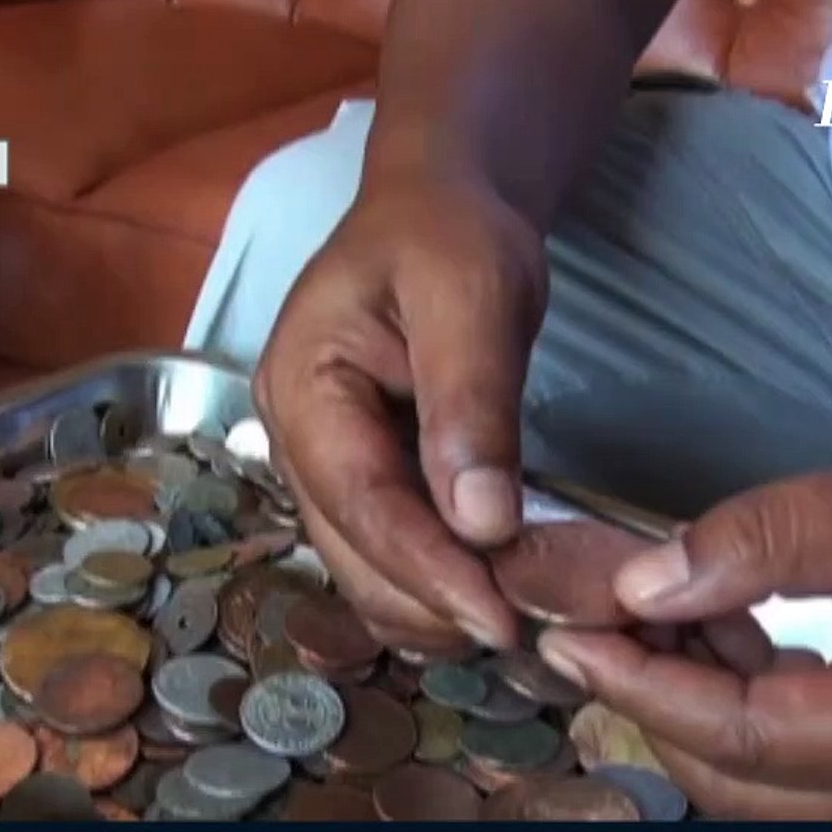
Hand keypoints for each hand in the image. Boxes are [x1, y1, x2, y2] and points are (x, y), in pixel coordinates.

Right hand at [254, 177, 543, 651]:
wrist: (440, 207)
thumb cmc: (449, 232)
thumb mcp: (470, 293)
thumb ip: (470, 403)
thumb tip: (481, 521)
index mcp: (303, 388)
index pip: (363, 506)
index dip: (431, 573)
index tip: (501, 620)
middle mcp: (296, 441)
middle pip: (356, 557)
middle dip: (437, 603)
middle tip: (535, 624)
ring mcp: (323, 467)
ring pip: (369, 573)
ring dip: (438, 606)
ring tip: (524, 611)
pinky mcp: (360, 480)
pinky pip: (389, 556)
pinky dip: (439, 586)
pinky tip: (496, 588)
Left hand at [537, 429, 831, 819]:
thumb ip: (775, 538)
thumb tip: (646, 582)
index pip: (747, 739)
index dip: (644, 688)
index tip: (567, 636)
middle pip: (746, 786)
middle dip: (655, 706)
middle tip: (589, 623)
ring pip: (771, 792)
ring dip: (696, 712)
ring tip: (645, 618)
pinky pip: (813, 776)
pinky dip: (749, 717)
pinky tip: (720, 636)